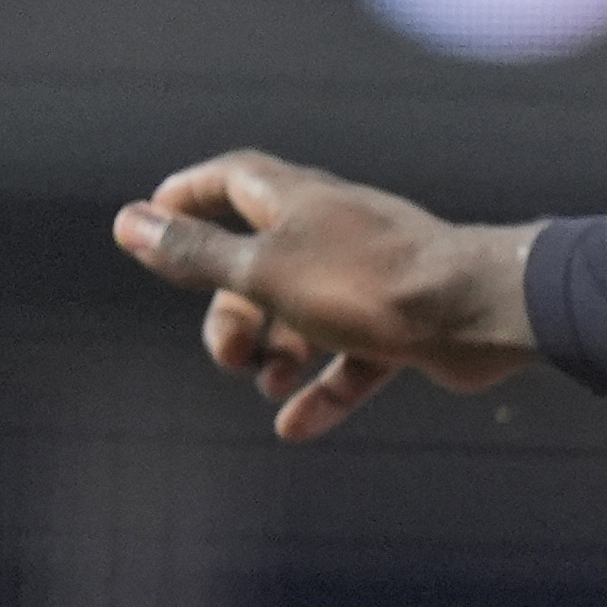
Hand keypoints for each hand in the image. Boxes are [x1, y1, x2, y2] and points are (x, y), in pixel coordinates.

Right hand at [112, 150, 539, 441]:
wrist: (479, 313)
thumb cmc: (367, 282)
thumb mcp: (264, 270)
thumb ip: (198, 252)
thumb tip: (128, 222)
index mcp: (297, 201)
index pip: (231, 181)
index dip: (188, 196)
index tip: (153, 223)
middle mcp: (333, 232)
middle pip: (260, 265)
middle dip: (232, 311)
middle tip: (228, 355)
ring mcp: (371, 278)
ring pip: (304, 315)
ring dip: (276, 352)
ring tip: (266, 383)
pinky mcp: (404, 323)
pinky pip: (353, 357)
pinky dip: (324, 389)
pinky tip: (296, 426)